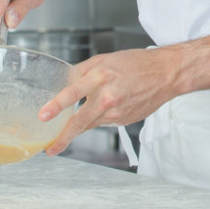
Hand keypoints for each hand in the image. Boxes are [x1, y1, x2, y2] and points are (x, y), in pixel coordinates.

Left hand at [39, 48, 178, 154]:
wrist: (166, 74)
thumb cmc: (137, 64)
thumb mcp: (105, 59)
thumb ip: (83, 71)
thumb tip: (65, 82)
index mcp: (101, 77)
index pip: (72, 93)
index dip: (56, 106)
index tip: (43, 116)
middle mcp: (108, 97)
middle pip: (80, 122)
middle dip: (63, 137)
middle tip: (50, 149)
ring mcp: (117, 112)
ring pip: (90, 124)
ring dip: (78, 129)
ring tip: (65, 134)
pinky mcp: (124, 120)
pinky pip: (104, 122)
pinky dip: (99, 118)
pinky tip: (107, 108)